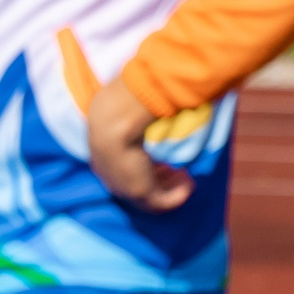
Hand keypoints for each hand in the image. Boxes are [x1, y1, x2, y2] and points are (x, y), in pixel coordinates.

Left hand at [87, 77, 193, 211]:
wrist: (113, 121)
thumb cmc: (115, 108)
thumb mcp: (117, 108)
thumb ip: (127, 109)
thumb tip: (135, 92)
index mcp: (102, 156)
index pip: (125, 168)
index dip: (146, 167)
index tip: (163, 162)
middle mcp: (111, 176)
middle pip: (138, 185)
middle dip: (160, 180)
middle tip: (178, 172)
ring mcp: (124, 187)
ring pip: (151, 196)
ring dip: (171, 188)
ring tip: (187, 179)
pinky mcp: (140, 193)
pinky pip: (163, 202)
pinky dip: (178, 195)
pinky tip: (190, 184)